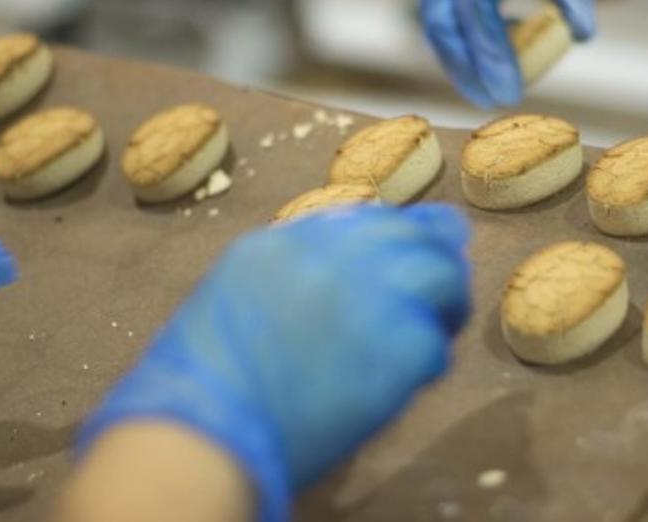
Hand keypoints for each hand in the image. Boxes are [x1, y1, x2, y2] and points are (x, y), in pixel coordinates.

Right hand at [79, 204, 471, 521]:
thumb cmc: (198, 387)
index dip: (397, 231)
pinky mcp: (398, 346)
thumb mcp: (228, 299)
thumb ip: (281, 280)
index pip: (362, 218)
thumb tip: (324, 289)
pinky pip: (435, 343)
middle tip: (448, 278)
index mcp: (282, 243)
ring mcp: (370, 295)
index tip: (417, 240)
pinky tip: (416, 379)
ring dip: (446, 301)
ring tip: (442, 325)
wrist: (205, 430)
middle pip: (410, 234)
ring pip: (440, 275)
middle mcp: (332, 257)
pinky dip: (430, 360)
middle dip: (435, 252)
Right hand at [419, 0, 594, 107]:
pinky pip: (439, 38)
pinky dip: (459, 61)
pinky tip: (484, 75)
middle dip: (470, 71)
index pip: (476, 6)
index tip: (512, 88)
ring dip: (461, 73)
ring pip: (438, 38)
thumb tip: (584, 35)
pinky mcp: (428, 0)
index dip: (491, 49)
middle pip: (446, 29)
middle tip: (501, 102)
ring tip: (491, 97)